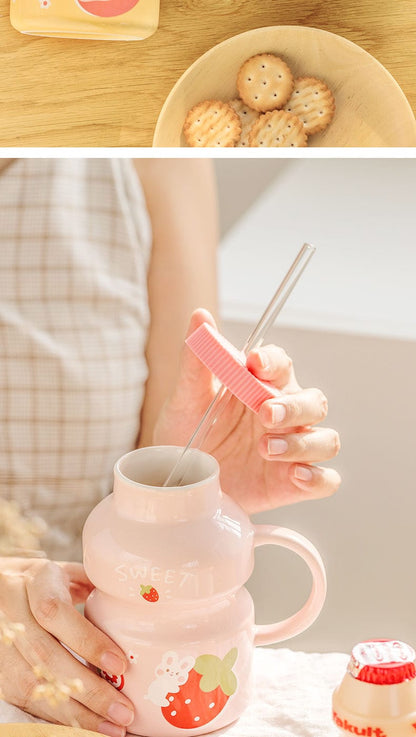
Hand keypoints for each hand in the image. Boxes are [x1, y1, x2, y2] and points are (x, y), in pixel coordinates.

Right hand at [0, 557, 133, 736]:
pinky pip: (27, 699)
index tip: (120, 665)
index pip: (55, 612)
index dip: (87, 641)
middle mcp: (13, 611)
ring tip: (113, 726)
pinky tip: (88, 726)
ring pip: (34, 684)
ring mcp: (2, 642)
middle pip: (45, 656)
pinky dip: (59, 717)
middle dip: (88, 689)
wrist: (1, 586)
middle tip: (123, 710)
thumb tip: (140, 602)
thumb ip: (98, 587)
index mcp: (37, 580)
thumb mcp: (70, 572)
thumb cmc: (47, 582)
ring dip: (76, 712)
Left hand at [154, 309, 340, 512]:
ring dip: (302, 443)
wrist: (178, 481)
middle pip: (314, 402)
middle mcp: (284, 415)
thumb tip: (200, 316)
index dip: (272, 362)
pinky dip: (317, 478)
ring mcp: (293, 450)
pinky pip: (326, 480)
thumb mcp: (186, 399)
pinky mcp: (294, 484)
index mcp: (261, 386)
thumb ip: (196, 360)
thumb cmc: (187, 434)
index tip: (254, 364)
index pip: (280, 364)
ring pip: (325, 440)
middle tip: (265, 413)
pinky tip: (295, 476)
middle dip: (293, 407)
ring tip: (266, 448)